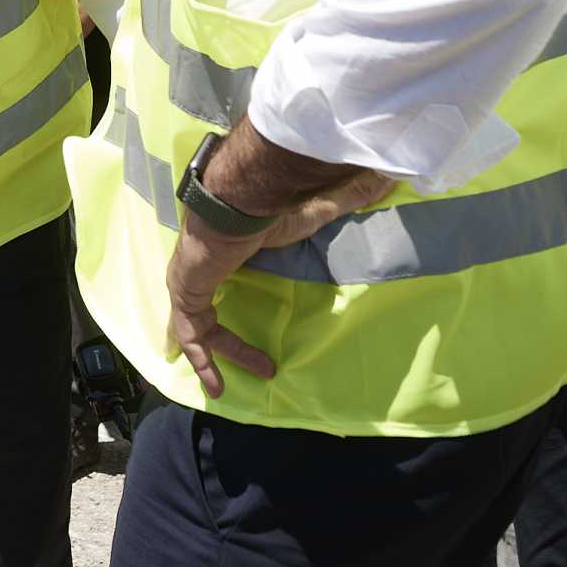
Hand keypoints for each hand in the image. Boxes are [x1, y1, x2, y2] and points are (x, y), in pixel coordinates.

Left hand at [163, 168, 393, 397]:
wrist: (234, 204)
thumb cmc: (267, 210)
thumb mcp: (310, 215)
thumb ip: (343, 200)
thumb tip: (382, 179)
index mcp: (223, 250)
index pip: (223, 277)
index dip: (229, 297)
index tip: (248, 318)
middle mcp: (200, 267)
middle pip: (207, 313)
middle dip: (231, 343)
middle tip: (264, 366)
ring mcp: (187, 281)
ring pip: (197, 328)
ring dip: (216, 356)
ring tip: (241, 382)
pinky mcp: (184, 294)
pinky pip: (189, 335)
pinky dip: (201, 360)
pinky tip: (215, 387)